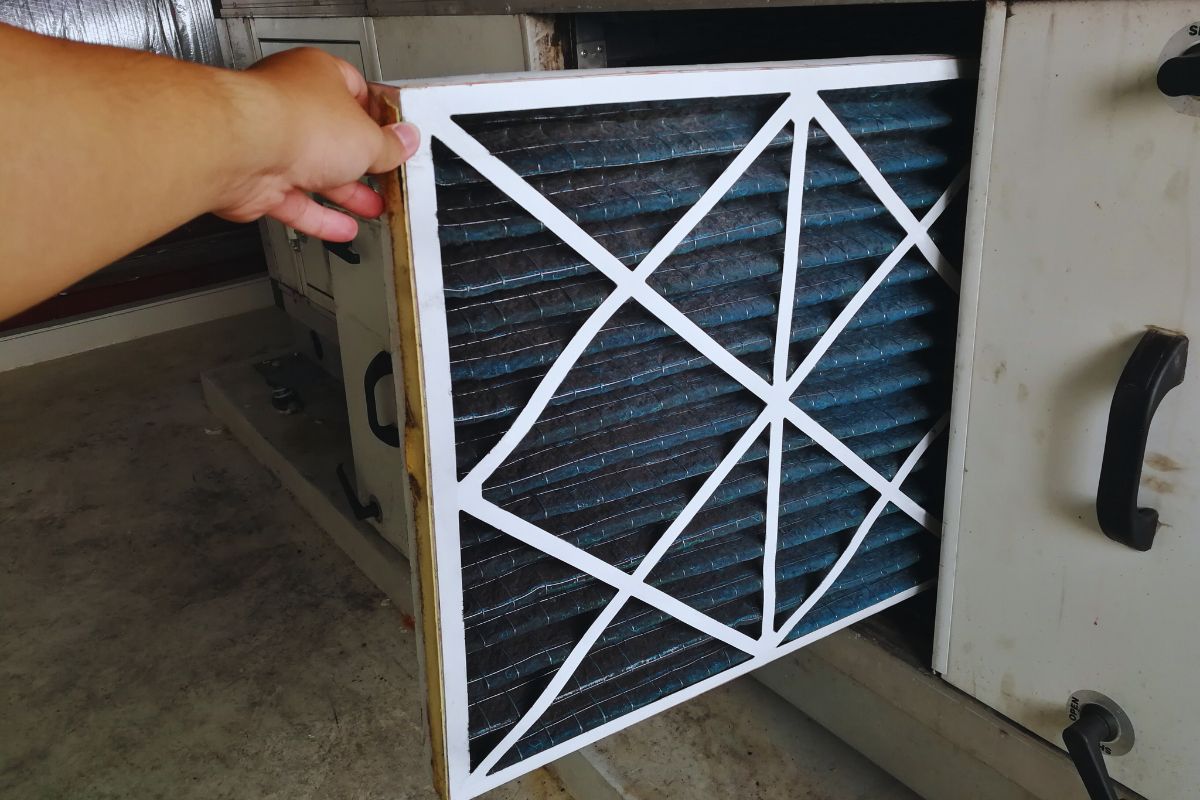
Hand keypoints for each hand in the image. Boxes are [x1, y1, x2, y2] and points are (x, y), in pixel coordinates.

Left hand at [214, 48, 418, 241]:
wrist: (242, 148)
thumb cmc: (294, 121)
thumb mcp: (367, 137)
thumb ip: (389, 146)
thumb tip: (404, 143)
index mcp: (318, 75)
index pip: (357, 92)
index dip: (379, 119)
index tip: (397, 139)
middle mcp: (290, 104)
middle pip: (335, 135)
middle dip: (363, 162)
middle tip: (386, 176)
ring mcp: (271, 141)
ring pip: (314, 171)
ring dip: (345, 193)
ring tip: (372, 206)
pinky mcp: (258, 179)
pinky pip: (295, 201)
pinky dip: (319, 217)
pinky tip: (341, 228)